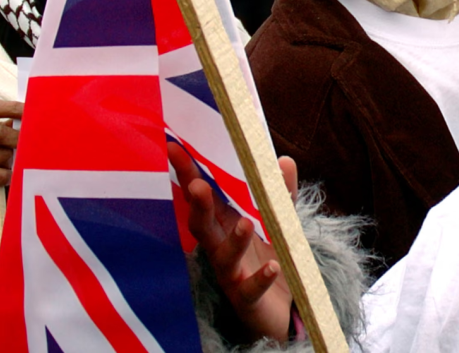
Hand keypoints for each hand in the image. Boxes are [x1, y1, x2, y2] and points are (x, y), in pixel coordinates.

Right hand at [0, 99, 21, 205]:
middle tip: (32, 142)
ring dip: (11, 160)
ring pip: (1, 155)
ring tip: (8, 162)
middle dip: (18, 138)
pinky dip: (7, 175)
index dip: (13, 108)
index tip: (31, 110)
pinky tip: (5, 175)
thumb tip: (29, 120)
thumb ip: (0, 124)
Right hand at [170, 143, 298, 342]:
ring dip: (233, 241)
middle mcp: (220, 248)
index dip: (189, 174)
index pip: (203, 197)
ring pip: (224, 258)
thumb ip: (281, 194)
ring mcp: (232, 275)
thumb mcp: (278, 222)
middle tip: (197, 186)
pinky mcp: (248, 299)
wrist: (281, 309)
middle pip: (203, 226)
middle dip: (199, 206)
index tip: (175, 149)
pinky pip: (250, 290)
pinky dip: (260, 278)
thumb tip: (284, 160)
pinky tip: (273, 267)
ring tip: (245, 224)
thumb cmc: (268, 257)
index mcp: (223, 225)